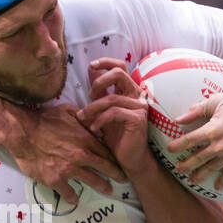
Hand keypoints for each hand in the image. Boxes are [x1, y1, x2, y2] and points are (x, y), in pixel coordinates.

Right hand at [9, 103, 124, 204]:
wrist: (22, 132)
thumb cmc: (43, 119)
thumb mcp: (67, 111)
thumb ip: (83, 116)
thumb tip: (93, 120)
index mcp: (85, 139)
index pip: (106, 151)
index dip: (114, 159)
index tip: (120, 163)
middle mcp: (81, 155)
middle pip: (104, 167)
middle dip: (116, 174)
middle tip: (123, 180)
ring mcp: (69, 169)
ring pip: (91, 181)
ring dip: (101, 186)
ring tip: (108, 191)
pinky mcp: (55, 179)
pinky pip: (68, 192)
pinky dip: (72, 197)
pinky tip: (74, 200)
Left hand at [77, 58, 152, 174]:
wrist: (129, 159)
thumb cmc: (116, 137)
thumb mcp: (102, 111)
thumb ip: (99, 92)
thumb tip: (90, 69)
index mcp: (129, 91)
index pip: (120, 67)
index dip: (105, 63)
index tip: (90, 66)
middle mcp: (136, 95)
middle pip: (119, 73)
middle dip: (100, 80)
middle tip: (89, 95)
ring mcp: (139, 106)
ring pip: (112, 98)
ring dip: (92, 108)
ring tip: (83, 118)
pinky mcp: (138, 119)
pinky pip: (114, 113)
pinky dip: (100, 120)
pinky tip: (94, 129)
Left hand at [168, 94, 222, 188]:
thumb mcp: (217, 102)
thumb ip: (197, 110)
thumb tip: (178, 119)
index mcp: (211, 130)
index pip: (188, 141)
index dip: (177, 146)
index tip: (169, 149)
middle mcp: (218, 145)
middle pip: (196, 159)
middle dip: (185, 166)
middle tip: (177, 169)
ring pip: (210, 169)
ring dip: (199, 176)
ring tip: (192, 180)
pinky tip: (217, 187)